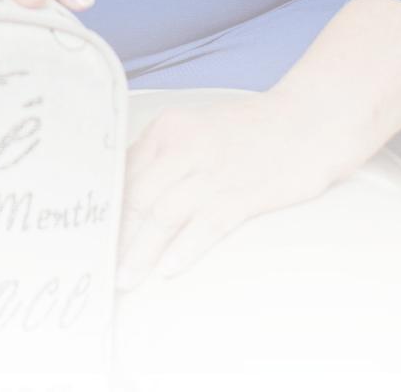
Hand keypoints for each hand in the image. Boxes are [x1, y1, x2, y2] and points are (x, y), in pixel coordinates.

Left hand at [117, 94, 353, 290]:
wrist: (307, 123)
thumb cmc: (248, 130)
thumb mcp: (197, 129)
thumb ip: (165, 155)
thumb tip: (131, 190)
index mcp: (168, 128)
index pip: (124, 171)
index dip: (107, 206)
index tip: (93, 231)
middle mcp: (184, 147)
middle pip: (137, 196)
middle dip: (117, 233)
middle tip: (99, 261)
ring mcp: (213, 172)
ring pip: (163, 215)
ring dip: (140, 250)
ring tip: (123, 277)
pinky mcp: (242, 195)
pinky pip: (205, 226)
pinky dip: (184, 249)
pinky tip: (166, 271)